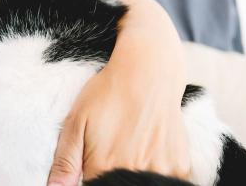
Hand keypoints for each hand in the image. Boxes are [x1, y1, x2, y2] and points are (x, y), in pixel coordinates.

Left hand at [47, 0, 190, 184]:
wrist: (150, 71)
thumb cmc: (108, 94)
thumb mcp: (76, 121)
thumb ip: (65, 161)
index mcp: (104, 167)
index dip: (89, 179)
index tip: (92, 164)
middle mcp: (134, 172)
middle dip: (109, 175)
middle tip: (113, 148)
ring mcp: (161, 170)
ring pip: (142, 184)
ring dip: (132, 174)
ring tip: (128, 145)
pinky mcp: (180, 166)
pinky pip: (166, 180)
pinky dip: (155, 171)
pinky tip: (147, 148)